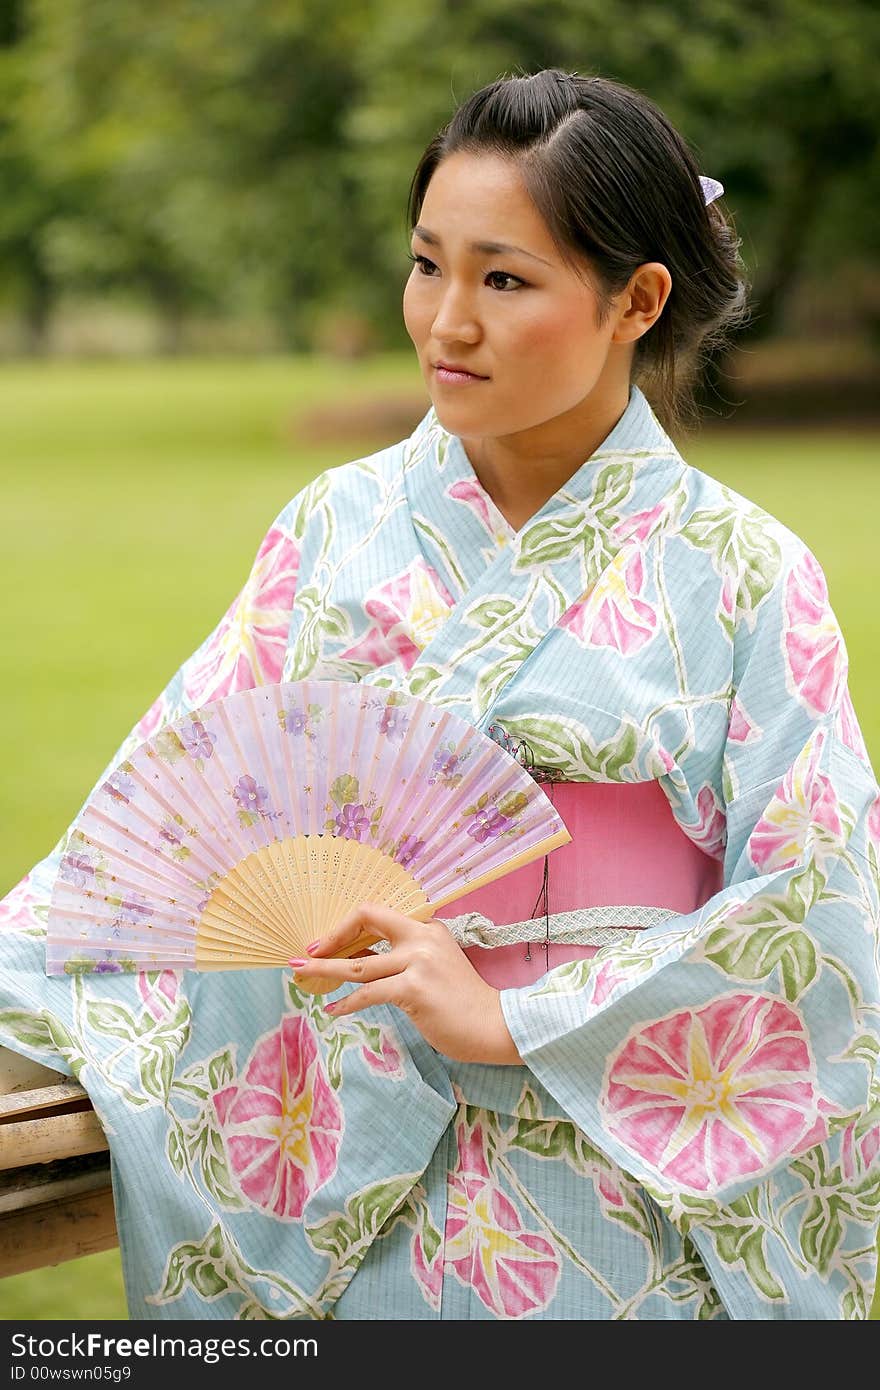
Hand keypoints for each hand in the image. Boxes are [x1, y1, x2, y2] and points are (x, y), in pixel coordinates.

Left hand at [289, 903, 521, 1065]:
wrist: (494, 1025)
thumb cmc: (464, 1002)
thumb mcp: (436, 966)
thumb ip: (408, 957)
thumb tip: (364, 962)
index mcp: (428, 928)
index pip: (379, 915)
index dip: (350, 926)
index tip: (329, 942)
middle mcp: (421, 937)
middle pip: (366, 921)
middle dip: (332, 936)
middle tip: (307, 953)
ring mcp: (417, 962)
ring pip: (358, 963)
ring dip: (324, 970)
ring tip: (300, 974)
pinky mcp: (413, 989)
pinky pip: (368, 994)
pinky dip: (346, 1003)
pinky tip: (332, 1009)